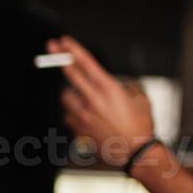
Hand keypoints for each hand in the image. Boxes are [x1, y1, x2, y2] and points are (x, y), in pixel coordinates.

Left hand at [47, 36, 159, 168]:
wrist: (135, 152)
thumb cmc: (141, 124)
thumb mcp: (140, 97)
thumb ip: (126, 85)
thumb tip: (115, 81)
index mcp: (108, 89)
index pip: (86, 63)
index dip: (73, 49)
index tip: (63, 40)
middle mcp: (92, 100)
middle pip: (70, 74)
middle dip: (59, 58)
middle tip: (51, 47)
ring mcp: (82, 115)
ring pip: (66, 95)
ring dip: (71, 91)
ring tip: (85, 96)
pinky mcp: (77, 128)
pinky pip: (68, 114)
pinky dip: (73, 111)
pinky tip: (86, 115)